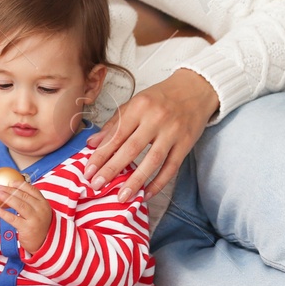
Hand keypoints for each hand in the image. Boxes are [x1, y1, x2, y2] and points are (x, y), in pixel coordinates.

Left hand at [0, 181, 52, 252]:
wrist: (45, 243)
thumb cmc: (39, 226)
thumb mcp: (40, 212)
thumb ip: (31, 202)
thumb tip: (13, 191)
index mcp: (44, 203)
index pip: (32, 190)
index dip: (20, 185)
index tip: (10, 182)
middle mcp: (40, 210)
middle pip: (24, 196)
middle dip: (10, 190)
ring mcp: (34, 219)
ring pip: (19, 205)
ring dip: (7, 198)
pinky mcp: (27, 228)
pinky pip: (13, 218)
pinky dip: (4, 213)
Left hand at [84, 68, 218, 201]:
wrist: (195, 89)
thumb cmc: (161, 97)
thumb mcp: (135, 103)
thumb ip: (114, 123)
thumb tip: (92, 143)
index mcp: (139, 107)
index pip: (116, 134)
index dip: (101, 154)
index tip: (88, 171)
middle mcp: (155, 119)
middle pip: (131, 149)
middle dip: (112, 169)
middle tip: (97, 185)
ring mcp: (172, 132)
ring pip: (152, 161)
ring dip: (135, 181)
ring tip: (121, 196)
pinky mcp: (186, 144)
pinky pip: (171, 168)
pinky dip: (159, 183)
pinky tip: (147, 194)